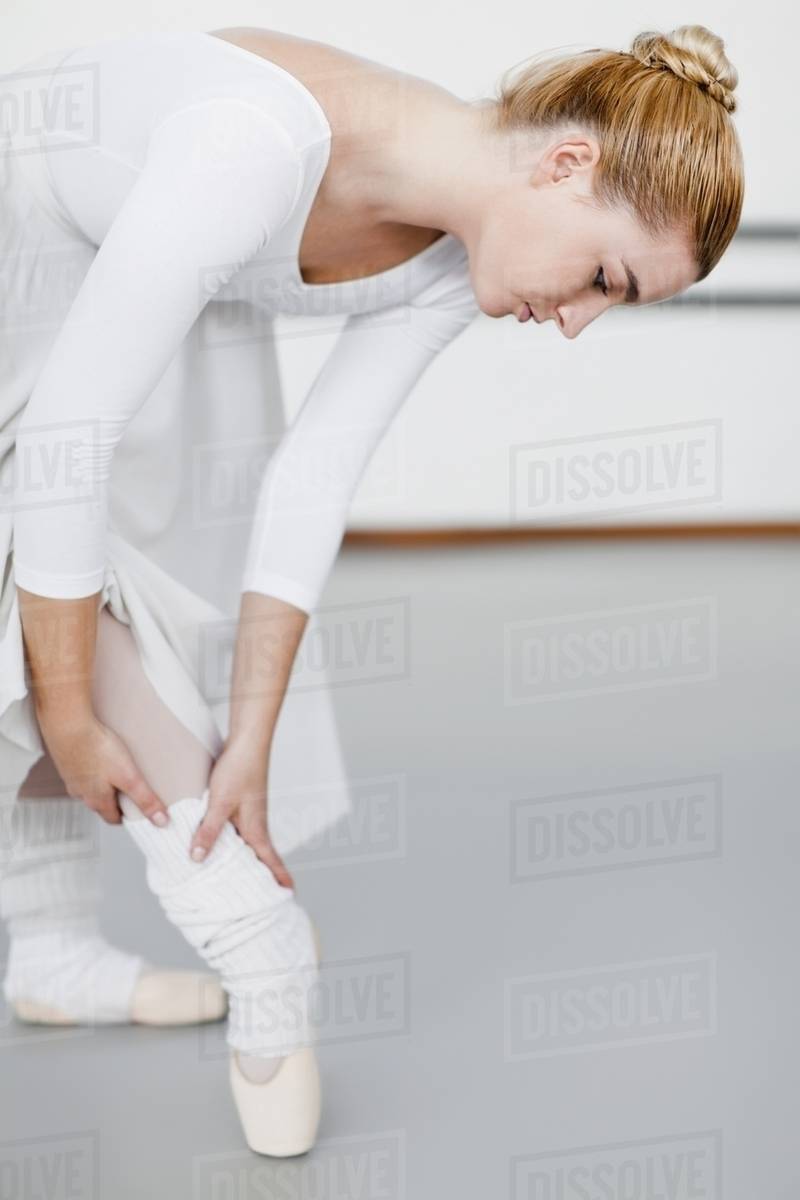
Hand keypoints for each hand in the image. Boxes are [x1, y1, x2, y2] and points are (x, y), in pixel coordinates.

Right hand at [38, 711, 169, 826]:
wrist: (68, 725)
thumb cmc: (96, 749)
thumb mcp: (128, 777)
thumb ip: (144, 799)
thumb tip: (160, 820)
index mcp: (97, 800)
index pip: (113, 819)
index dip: (128, 816)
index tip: (139, 812)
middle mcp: (81, 793)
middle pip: (102, 803)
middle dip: (118, 799)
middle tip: (133, 788)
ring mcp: (72, 777)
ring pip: (91, 787)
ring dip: (104, 783)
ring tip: (119, 769)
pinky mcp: (67, 761)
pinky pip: (83, 770)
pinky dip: (93, 767)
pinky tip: (100, 754)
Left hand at [189, 738, 293, 888]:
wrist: (247, 740)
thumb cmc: (239, 770)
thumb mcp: (219, 803)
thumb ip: (208, 831)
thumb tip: (197, 859)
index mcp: (256, 828)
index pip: (271, 859)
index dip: (279, 877)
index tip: (287, 894)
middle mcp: (256, 823)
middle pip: (261, 855)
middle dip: (262, 875)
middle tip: (260, 896)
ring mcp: (250, 812)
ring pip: (248, 842)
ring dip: (245, 858)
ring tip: (236, 876)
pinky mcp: (242, 802)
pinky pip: (238, 830)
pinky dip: (233, 841)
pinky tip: (220, 842)